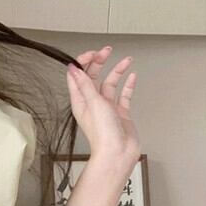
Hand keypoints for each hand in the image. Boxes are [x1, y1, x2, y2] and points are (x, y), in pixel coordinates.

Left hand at [66, 44, 139, 169]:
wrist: (118, 153)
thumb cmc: (103, 134)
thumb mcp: (92, 103)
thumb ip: (85, 84)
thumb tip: (73, 68)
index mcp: (81, 100)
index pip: (77, 75)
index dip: (83, 61)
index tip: (93, 53)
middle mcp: (92, 102)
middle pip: (94, 76)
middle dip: (100, 62)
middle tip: (107, 51)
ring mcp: (107, 107)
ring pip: (111, 83)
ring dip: (118, 71)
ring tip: (127, 60)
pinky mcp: (120, 113)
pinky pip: (124, 95)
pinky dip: (128, 85)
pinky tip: (132, 76)